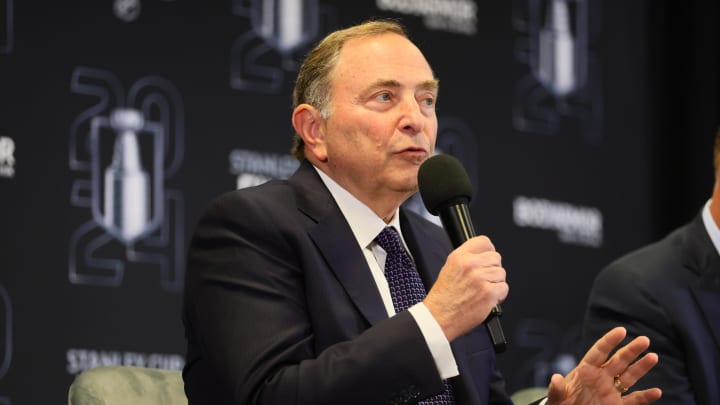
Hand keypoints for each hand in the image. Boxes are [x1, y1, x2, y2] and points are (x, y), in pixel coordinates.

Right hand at [424, 235, 507, 340]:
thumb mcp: (449, 269)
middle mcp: (470, 265)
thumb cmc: (443, 298)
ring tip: (484, 291)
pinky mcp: (488, 293)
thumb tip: (483, 256)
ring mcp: (480, 278)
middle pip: (496, 258)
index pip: (484, 242)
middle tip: (485, 279)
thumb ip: (466, 259)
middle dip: (493, 269)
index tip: (488, 259)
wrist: (439, 318)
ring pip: (501, 273)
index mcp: (459, 257)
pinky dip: (499, 295)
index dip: (489, 251)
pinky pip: (504, 288)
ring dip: (496, 283)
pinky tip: (488, 299)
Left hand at [547, 326, 661, 404]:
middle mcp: (601, 378)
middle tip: (644, 339)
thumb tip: (556, 378)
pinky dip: (645, 397)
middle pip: (618, 360)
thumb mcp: (556, 397)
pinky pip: (633, 400)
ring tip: (653, 356)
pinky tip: (656, 392)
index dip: (609, 341)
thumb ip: (557, 389)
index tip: (622, 330)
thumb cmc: (561, 404)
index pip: (599, 352)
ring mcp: (610, 391)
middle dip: (631, 350)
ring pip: (629, 376)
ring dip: (641, 367)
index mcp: (585, 371)